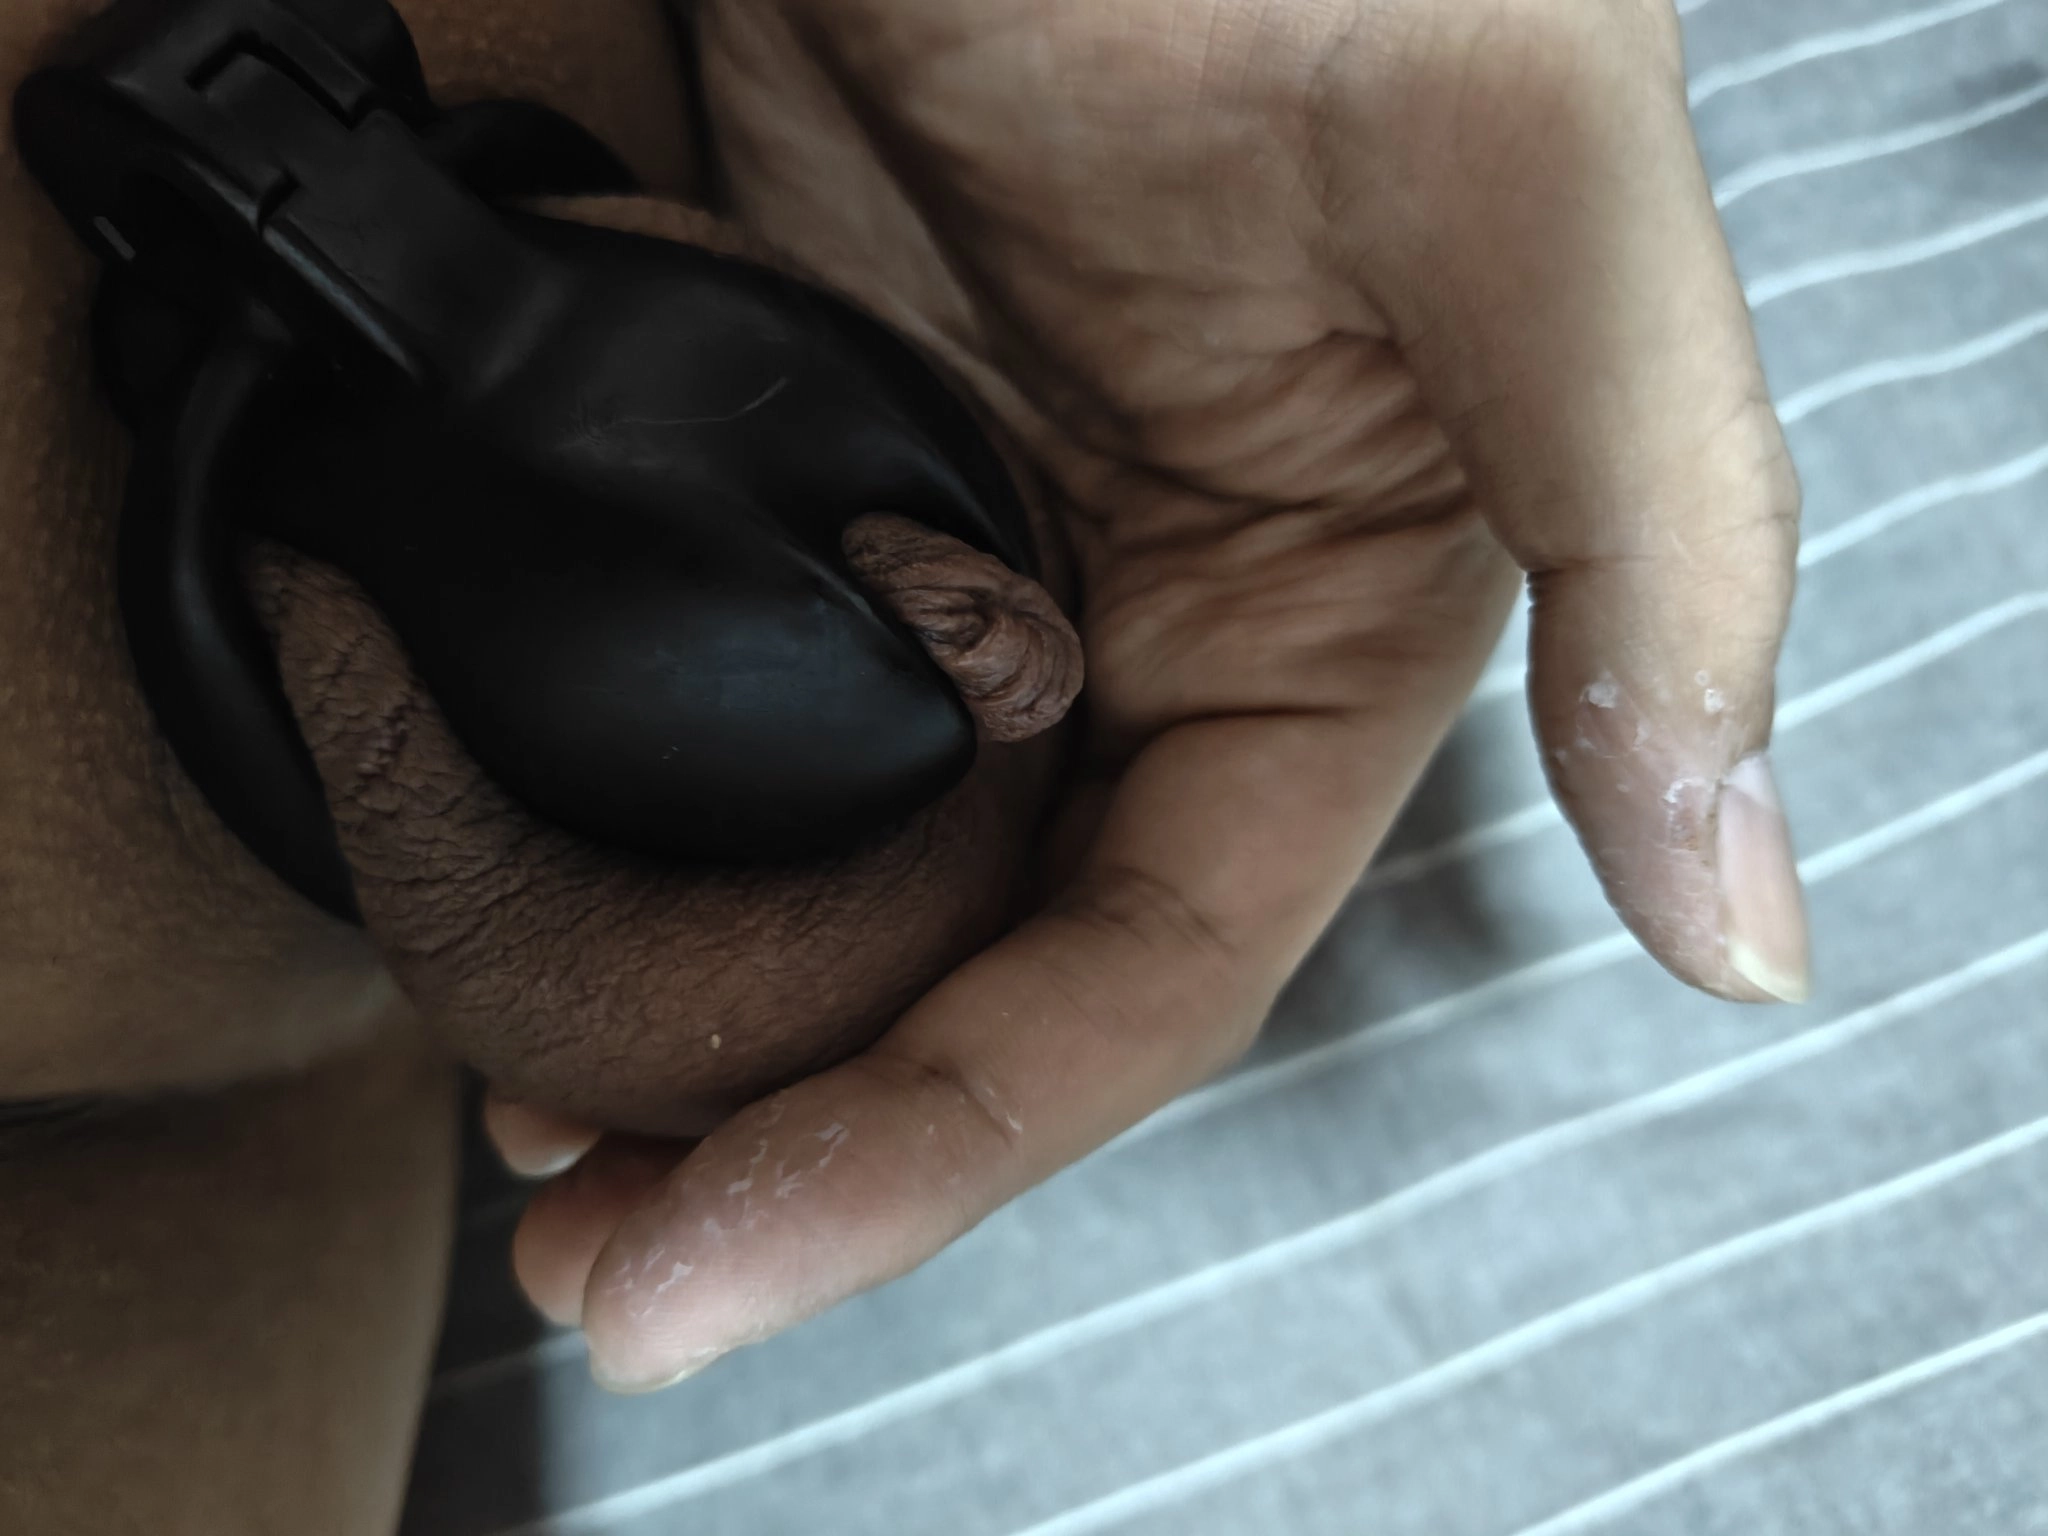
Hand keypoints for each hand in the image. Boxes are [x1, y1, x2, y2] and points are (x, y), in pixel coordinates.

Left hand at [504, 0, 1810, 1390]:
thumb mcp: (1523, 205)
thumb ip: (1657, 551)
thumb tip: (1750, 930)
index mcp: (1317, 633)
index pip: (1144, 969)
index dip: (943, 1141)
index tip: (727, 1262)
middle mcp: (1133, 631)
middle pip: (961, 966)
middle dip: (786, 1142)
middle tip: (598, 1258)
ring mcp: (945, 558)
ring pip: (820, 869)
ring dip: (687, 1022)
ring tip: (534, 1142)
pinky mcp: (784, 457)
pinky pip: (687, 695)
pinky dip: (603, 826)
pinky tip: (502, 898)